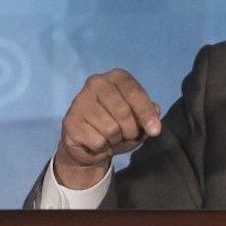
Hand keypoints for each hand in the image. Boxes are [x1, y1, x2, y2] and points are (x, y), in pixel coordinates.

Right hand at [54, 69, 161, 188]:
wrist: (89, 143)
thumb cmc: (119, 125)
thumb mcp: (139, 118)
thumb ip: (150, 113)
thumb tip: (155, 111)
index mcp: (116, 77)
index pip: (134, 92)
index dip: (146, 113)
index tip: (155, 131)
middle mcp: (96, 83)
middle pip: (123, 112)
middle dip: (131, 130)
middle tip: (128, 135)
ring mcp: (80, 101)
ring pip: (111, 129)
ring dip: (117, 140)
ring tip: (112, 137)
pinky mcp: (70, 122)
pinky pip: (98, 142)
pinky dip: (103, 148)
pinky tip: (98, 142)